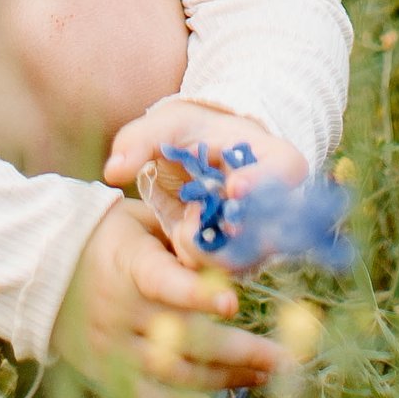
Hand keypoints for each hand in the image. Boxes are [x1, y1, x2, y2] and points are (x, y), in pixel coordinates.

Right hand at [55, 195, 273, 389]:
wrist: (41, 266)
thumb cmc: (102, 235)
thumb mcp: (137, 221)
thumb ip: (177, 240)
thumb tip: (223, 255)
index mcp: (128, 265)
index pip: (164, 283)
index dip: (196, 294)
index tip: (231, 303)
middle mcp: (120, 309)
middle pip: (184, 338)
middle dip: (239, 351)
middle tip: (283, 358)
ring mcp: (112, 346)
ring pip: (174, 373)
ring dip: (224, 378)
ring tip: (264, 376)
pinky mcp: (104, 371)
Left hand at [103, 98, 305, 264]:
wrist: (198, 156)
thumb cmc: (189, 133)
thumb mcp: (166, 126)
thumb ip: (139, 143)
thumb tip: (113, 171)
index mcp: (272, 157)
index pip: (285, 169)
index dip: (264, 182)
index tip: (232, 188)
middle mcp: (275, 202)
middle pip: (270, 224)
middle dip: (232, 232)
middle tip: (193, 228)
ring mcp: (261, 234)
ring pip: (249, 256)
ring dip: (213, 253)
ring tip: (182, 233)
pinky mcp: (241, 257)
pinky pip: (229, 271)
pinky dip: (204, 263)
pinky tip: (181, 243)